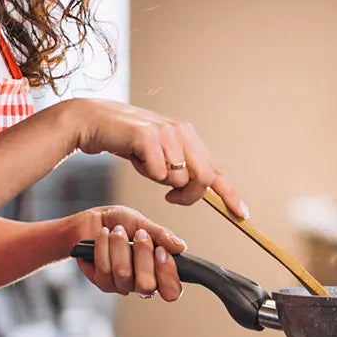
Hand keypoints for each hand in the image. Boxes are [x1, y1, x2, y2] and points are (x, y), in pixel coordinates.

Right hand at [61, 99, 247, 217]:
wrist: (94, 122)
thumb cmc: (127, 141)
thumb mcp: (159, 154)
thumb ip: (180, 168)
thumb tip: (200, 192)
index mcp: (188, 135)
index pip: (215, 169)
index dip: (230, 194)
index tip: (242, 214)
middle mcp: (182, 131)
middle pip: (203, 178)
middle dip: (189, 196)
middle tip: (170, 197)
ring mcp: (166, 132)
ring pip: (179, 178)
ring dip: (160, 180)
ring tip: (144, 163)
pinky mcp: (148, 136)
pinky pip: (158, 173)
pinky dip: (145, 172)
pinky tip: (134, 157)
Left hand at [72, 205, 186, 300]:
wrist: (93, 218)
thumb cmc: (120, 222)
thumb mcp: (143, 223)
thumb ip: (161, 235)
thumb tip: (180, 247)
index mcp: (157, 270)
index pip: (171, 291)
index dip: (168, 275)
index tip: (161, 251)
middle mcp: (140, 282)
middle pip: (147, 286)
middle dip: (143, 255)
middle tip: (140, 235)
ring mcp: (120, 284)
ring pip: (123, 274)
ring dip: (120, 246)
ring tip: (117, 231)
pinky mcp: (101, 281)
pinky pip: (104, 269)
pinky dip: (104, 246)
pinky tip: (104, 236)